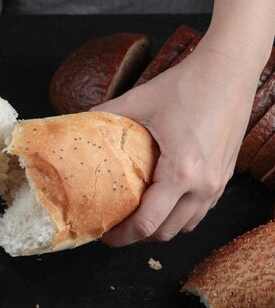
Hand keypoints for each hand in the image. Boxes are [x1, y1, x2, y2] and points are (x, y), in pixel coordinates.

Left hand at [93, 45, 257, 245]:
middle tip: (113, 227)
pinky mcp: (224, 178)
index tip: (103, 234)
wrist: (229, 70)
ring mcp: (218, 184)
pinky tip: (160, 204)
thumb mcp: (137, 100)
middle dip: (135, 237)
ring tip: (134, 218)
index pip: (146, 224)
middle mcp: (204, 185)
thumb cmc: (186, 84)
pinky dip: (178, 217)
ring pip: (184, 227)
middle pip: (164, 233)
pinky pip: (199, 212)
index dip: (120, 236)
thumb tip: (78, 125)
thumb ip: (104, 115)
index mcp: (181, 172)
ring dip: (157, 229)